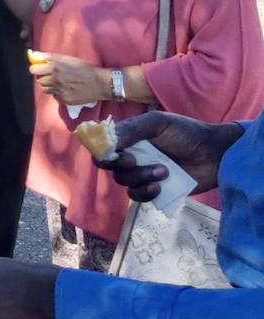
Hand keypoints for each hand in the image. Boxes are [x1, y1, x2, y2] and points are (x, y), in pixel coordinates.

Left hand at [27, 52, 107, 105]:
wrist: (100, 83)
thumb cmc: (84, 68)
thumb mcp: (67, 58)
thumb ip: (49, 57)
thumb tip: (32, 54)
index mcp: (55, 67)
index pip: (33, 70)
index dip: (36, 68)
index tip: (40, 68)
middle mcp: (55, 80)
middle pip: (39, 80)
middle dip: (43, 77)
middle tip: (51, 75)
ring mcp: (59, 91)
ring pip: (45, 89)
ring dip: (49, 85)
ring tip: (59, 82)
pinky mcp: (64, 100)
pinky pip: (54, 96)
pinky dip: (57, 92)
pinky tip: (66, 89)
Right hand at [97, 110, 245, 199]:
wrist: (216, 155)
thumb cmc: (187, 133)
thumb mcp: (158, 122)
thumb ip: (132, 129)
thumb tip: (110, 143)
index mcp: (129, 137)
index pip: (102, 146)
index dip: (102, 151)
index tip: (115, 152)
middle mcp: (131, 156)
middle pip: (109, 167)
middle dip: (120, 166)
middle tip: (135, 161)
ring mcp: (142, 174)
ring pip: (124, 182)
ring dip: (140, 177)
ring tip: (163, 171)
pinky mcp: (154, 190)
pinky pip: (137, 196)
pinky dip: (145, 193)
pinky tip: (159, 187)